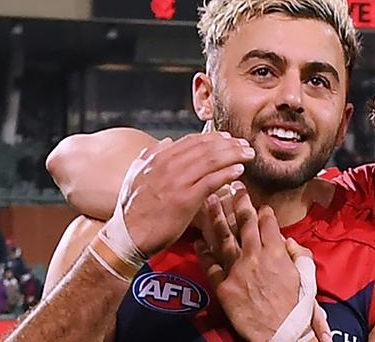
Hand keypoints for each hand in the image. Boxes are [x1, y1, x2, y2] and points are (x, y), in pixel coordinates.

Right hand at [120, 131, 254, 255]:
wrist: (127, 236)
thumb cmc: (133, 210)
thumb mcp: (136, 176)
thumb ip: (150, 157)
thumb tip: (165, 142)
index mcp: (159, 159)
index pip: (193, 141)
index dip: (214, 138)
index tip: (229, 138)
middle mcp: (169, 166)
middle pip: (206, 148)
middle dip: (230, 144)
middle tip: (245, 145)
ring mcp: (177, 182)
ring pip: (212, 161)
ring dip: (234, 155)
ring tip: (248, 155)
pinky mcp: (185, 200)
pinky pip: (211, 181)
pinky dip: (227, 173)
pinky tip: (239, 171)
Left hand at [196, 184, 299, 341]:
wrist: (280, 332)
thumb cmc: (297, 306)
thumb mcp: (306, 276)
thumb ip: (298, 254)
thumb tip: (287, 242)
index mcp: (276, 252)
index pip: (268, 223)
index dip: (264, 211)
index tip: (260, 204)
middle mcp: (255, 256)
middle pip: (244, 223)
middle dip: (240, 202)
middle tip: (234, 187)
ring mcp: (237, 270)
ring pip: (224, 237)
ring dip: (216, 217)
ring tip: (211, 201)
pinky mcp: (224, 286)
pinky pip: (211, 266)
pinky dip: (204, 252)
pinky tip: (199, 241)